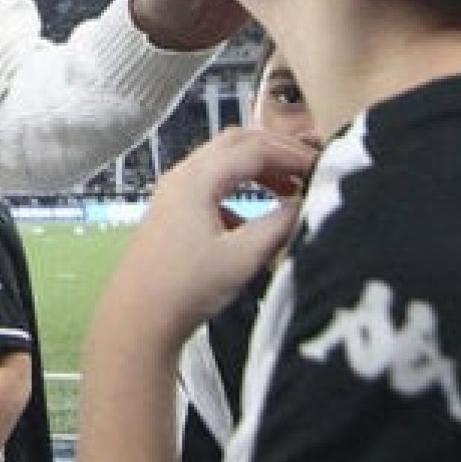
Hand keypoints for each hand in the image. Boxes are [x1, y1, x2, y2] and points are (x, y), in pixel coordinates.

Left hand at [101, 125, 314, 348]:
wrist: (138, 318)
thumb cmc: (186, 288)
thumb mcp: (243, 257)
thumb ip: (279, 226)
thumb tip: (305, 205)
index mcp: (197, 178)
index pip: (254, 149)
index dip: (292, 155)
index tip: (322, 169)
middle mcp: (182, 176)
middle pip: (235, 143)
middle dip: (275, 152)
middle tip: (307, 170)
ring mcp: (174, 193)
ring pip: (222, 162)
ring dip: (257, 169)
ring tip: (288, 188)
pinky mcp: (173, 213)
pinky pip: (210, 185)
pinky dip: (238, 189)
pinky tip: (254, 219)